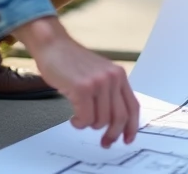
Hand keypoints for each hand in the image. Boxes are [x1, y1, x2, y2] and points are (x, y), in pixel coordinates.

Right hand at [12, 17, 138, 147]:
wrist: (53, 45)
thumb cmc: (72, 62)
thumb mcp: (99, 74)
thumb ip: (109, 92)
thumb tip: (115, 121)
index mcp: (119, 75)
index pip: (133, 106)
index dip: (132, 127)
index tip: (127, 139)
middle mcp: (113, 78)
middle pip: (120, 117)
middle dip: (112, 134)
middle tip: (105, 142)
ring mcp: (98, 82)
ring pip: (101, 121)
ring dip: (90, 125)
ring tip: (81, 118)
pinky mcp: (82, 88)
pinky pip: (85, 118)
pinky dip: (79, 123)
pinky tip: (73, 117)